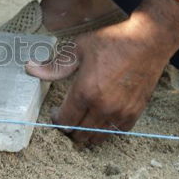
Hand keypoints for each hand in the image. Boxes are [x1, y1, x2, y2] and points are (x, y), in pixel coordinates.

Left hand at [26, 0, 178, 145]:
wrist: (149, 41)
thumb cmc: (113, 42)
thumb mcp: (78, 49)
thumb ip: (55, 65)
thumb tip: (30, 68)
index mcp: (85, 92)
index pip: (65, 120)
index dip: (57, 121)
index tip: (55, 115)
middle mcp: (102, 106)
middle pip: (80, 133)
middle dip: (69, 130)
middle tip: (67, 121)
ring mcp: (120, 112)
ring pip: (97, 137)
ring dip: (87, 134)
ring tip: (82, 125)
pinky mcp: (135, 112)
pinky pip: (116, 132)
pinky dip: (106, 131)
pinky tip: (101, 122)